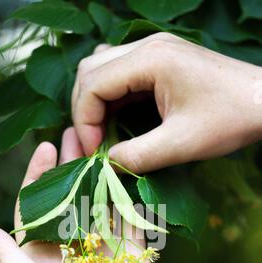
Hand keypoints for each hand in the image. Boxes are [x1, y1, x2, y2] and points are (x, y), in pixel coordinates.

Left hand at [0, 127, 180, 262]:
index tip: (45, 149)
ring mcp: (102, 254)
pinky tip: (127, 173)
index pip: (34, 213)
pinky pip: (125, 220)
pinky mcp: (130, 256)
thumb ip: (9, 259)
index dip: (36, 180)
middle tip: (76, 135)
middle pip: (66, 203)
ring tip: (102, 146)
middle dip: (69, 170)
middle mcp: (69, 255)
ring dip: (97, 178)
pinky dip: (126, 197)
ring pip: (96, 206)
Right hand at [72, 34, 261, 172]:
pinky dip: (111, 97)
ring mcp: (154, 50)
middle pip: (90, 70)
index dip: (85, 121)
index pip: (93, 83)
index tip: (94, 152)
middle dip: (84, 110)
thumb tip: (105, 166)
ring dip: (95, 102)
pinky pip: (121, 73)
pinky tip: (117, 119)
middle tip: (94, 145)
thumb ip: (138, 157)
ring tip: (102, 134)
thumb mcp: (181, 144)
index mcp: (150, 59)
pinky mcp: (160, 61)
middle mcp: (147, 46)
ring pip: (102, 69)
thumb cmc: (230, 119)